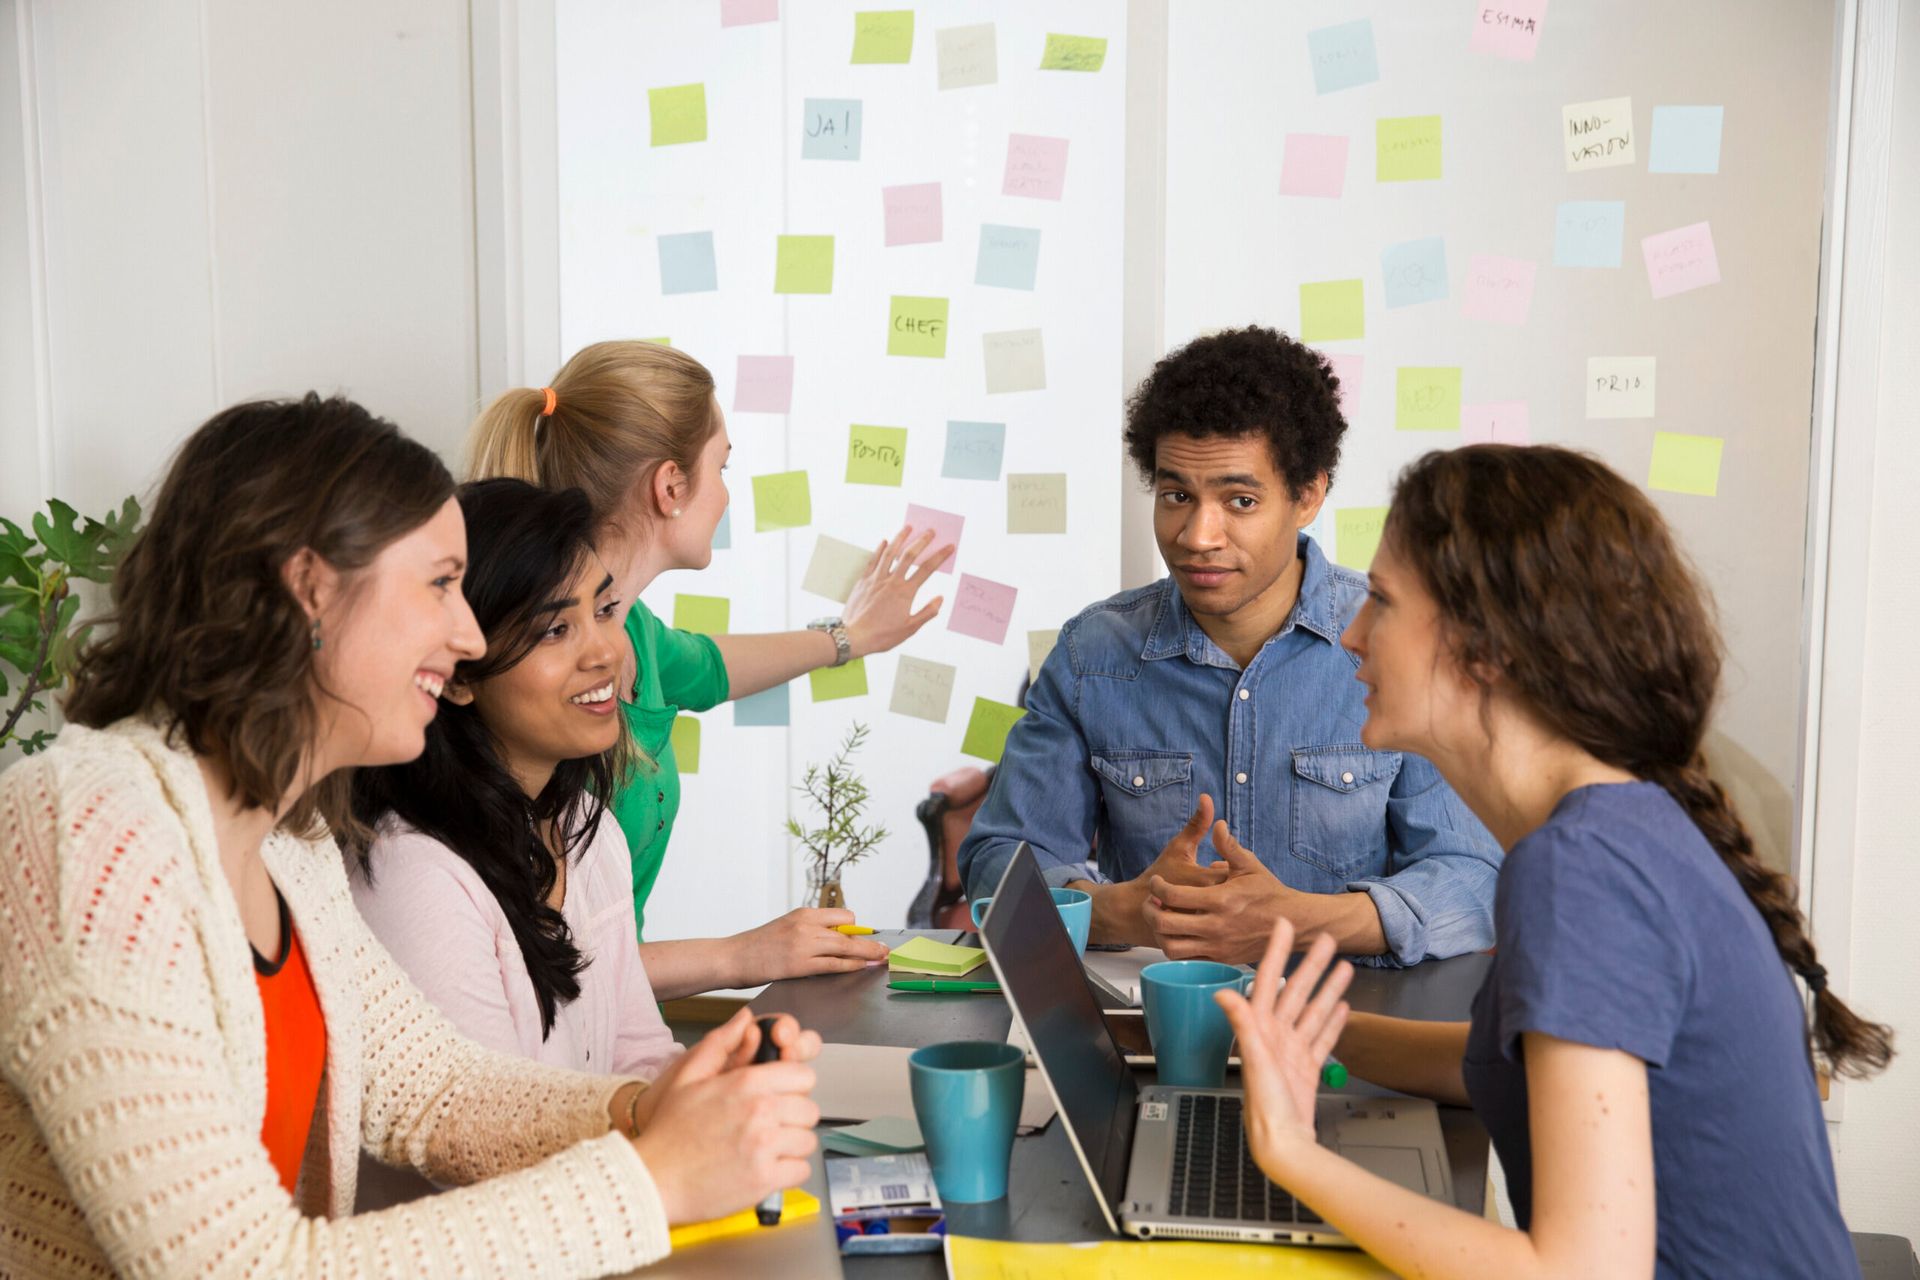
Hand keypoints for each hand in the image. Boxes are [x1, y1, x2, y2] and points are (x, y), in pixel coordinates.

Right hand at [632, 1008, 821, 1224]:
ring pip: (807, 1141)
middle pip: (809, 1110)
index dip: (794, 1087)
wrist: (652, 1179)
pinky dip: (787, 1172)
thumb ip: (721, 1043)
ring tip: (765, 1149)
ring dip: (791, 1146)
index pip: (804, 1076)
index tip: (781, 1097)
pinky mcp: (765, 1179)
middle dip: (793, 1118)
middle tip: (771, 1126)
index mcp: (746, 1084)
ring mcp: (764, 1147)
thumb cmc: (669, 1132)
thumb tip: (746, 1019)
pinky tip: (765, 1169)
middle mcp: (760, 1112)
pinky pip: (801, 1170)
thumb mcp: (688, 1076)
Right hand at [733, 907, 890, 984]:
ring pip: (845, 949)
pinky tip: (861, 968)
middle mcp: (806, 925)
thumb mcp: (785, 928)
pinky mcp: (799, 965)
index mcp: (803, 913)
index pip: (842, 916)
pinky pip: (833, 965)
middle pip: (849, 932)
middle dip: (870, 942)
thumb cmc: (758, 945)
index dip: (855, 929)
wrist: (732, 957)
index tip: (864, 938)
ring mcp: (803, 945)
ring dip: (868, 954)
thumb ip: (809, 931)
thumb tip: (834, 940)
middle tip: (886, 949)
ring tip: (882, 958)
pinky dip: (851, 966)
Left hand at [842, 526, 952, 658]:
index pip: (927, 569)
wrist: (854, 636)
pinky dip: (880, 550)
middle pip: (909, 555)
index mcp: (905, 592)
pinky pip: (873, 561)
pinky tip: (884, 542)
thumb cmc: (882, 635)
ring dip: (900, 538)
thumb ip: (927, 612)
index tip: (949, 547)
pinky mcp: (863, 581)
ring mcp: (876, 579)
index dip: (940, 556)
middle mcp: (891, 582)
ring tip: (908, 527)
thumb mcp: (909, 628)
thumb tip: (940, 599)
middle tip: (930, 531)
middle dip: (922, 541)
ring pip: (889, 553)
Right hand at [1085, 796, 1228, 944]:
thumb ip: (1196, 824)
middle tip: (1226, 887)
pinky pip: (1220, 932)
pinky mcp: (1199, 941)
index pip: (1235, 873)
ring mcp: (1202, 927)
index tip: (1222, 869)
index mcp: (1204, 881)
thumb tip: (1208, 798)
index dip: (1232, 869)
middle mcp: (1205, 907)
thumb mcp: (1178, 847)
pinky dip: (1218, 922)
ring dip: (1227, 908)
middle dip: (1234, 890)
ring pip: (1230, 916)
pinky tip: (1210, 914)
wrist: (1135, 910)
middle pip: (1237, 897)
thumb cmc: (1160, 873)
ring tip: (1217, 901)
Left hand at [1144, 821, 1291, 961]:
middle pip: (1166, 924)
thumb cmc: (1270, 892)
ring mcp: (1218, 945)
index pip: (1173, 895)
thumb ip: (1229, 846)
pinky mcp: (1221, 959)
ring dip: (1159, 933)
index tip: (1156, 882)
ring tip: (1160, 919)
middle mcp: (1217, 926)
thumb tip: (1217, 824)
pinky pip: (1188, 960)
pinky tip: (1177, 934)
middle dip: (1150, 911)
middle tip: (1150, 901)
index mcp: (1221, 899)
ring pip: (1172, 947)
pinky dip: (1175, 948)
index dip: (1157, 887)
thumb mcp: (1250, 865)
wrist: (1293, 923)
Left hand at [1216, 923, 1352, 1179]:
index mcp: (1259, 1028)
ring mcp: (1292, 1050)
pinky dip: (1332, 1021)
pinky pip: (1322, 1036)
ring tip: (1344, 966)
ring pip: (1313, 1010)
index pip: (1269, 980)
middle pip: (1297, 990)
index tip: (1284, 926)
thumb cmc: (1265, 1106)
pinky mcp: (1307, 1067)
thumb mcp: (1254, 1060)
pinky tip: (1341, 1005)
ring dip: (1328, 987)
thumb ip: (1242, 1025)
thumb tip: (1224, 994)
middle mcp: (1274, 1035)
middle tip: (1327, 939)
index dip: (1276, 951)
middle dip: (1312, 964)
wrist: (1283, 1142)